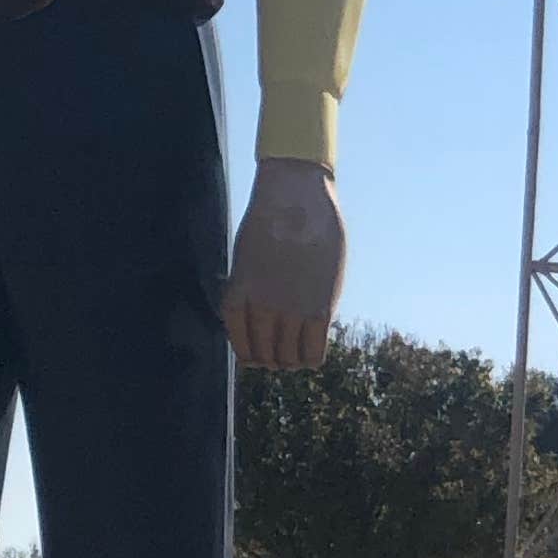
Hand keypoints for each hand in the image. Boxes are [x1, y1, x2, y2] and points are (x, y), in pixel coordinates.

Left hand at [224, 161, 345, 370]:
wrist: (295, 197)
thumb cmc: (270, 221)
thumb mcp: (246, 259)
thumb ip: (250, 290)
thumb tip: (262, 319)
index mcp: (237, 297)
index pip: (241, 345)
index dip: (251, 355)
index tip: (258, 356)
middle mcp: (261, 309)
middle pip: (265, 356)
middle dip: (272, 360)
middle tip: (281, 355)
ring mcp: (291, 310)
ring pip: (289, 358)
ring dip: (292, 361)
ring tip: (297, 354)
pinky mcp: (320, 309)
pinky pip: (313, 351)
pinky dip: (311, 358)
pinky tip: (313, 351)